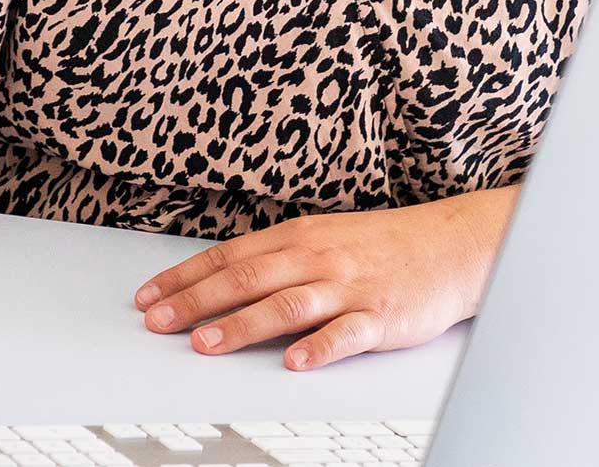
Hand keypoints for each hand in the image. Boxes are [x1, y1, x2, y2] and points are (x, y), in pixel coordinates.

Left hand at [131, 188, 514, 372]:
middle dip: (196, 302)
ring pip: (286, 305)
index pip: (228, 257)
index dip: (184, 278)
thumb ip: (274, 257)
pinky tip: (294, 361)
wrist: (450, 245)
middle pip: (246, 280)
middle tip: (159, 323)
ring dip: (242, 325)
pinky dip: (318, 347)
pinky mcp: (381, 316)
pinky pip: (346, 333)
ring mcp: (348, 287)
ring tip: (206, 344)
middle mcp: (316, 258)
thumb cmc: (379, 245)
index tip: (148, 298)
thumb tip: (220, 277)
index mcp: (296, 237)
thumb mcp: (320, 237)